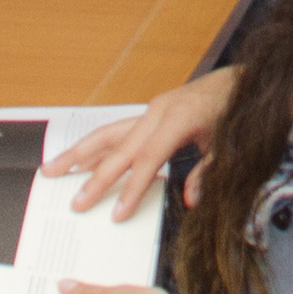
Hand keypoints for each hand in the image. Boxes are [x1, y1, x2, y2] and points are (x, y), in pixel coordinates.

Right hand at [48, 71, 239, 221]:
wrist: (239, 81)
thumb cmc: (235, 111)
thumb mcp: (229, 146)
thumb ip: (208, 172)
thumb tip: (191, 199)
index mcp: (180, 119)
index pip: (149, 158)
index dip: (132, 187)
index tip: (117, 213)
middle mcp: (159, 112)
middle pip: (120, 148)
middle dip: (96, 178)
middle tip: (76, 203)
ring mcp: (151, 110)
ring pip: (108, 133)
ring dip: (79, 153)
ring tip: (53, 169)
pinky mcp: (149, 112)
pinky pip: (116, 130)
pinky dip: (94, 146)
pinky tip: (78, 159)